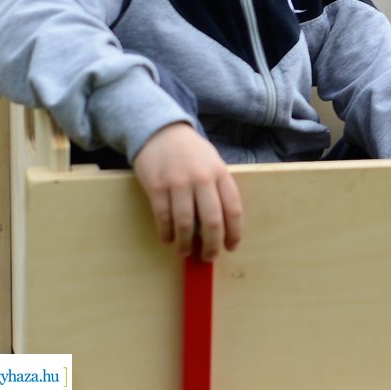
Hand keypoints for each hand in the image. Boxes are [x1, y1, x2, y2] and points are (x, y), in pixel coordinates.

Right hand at [132, 123, 242, 261]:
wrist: (161, 132)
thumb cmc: (191, 152)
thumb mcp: (212, 164)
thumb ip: (217, 190)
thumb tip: (218, 227)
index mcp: (221, 173)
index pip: (233, 209)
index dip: (234, 232)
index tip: (231, 247)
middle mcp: (202, 179)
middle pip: (212, 221)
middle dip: (212, 244)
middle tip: (209, 257)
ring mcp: (178, 183)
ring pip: (186, 223)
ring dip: (186, 243)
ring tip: (186, 251)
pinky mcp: (156, 187)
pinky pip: (163, 218)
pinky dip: (166, 233)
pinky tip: (168, 239)